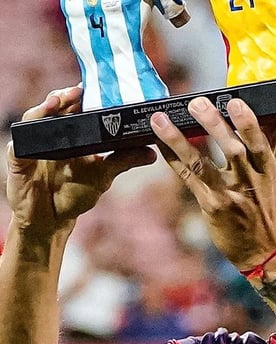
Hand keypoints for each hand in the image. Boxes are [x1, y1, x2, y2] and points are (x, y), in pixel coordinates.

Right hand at [7, 85, 156, 235]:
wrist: (52, 219)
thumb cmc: (74, 193)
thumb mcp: (103, 175)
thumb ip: (124, 161)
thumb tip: (151, 153)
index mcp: (72, 135)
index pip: (77, 107)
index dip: (86, 95)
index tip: (100, 87)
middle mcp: (52, 135)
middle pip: (57, 106)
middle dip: (68, 95)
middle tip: (81, 90)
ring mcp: (34, 146)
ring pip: (36, 118)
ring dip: (47, 107)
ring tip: (61, 101)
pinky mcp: (19, 161)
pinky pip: (19, 146)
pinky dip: (27, 136)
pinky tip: (38, 129)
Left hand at [150, 97, 275, 269]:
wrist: (268, 250)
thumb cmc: (271, 207)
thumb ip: (273, 143)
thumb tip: (274, 113)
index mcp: (269, 169)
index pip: (260, 142)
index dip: (247, 122)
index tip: (234, 99)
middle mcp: (250, 180)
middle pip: (233, 149)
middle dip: (215, 125)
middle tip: (196, 103)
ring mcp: (229, 194)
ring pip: (203, 163)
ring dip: (180, 140)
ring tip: (160, 119)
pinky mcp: (212, 205)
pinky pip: (189, 179)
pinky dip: (173, 159)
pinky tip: (159, 142)